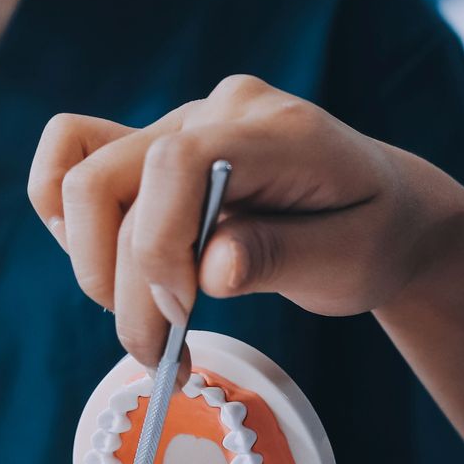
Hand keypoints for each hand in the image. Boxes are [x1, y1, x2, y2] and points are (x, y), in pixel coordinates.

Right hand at [28, 75, 463, 364]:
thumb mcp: (348, 261)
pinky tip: (120, 278)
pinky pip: (78, 166)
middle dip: (117, 280)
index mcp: (275, 129)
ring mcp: (180, 124)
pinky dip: (78, 231)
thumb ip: (279, 258)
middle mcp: (215, 112)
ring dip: (93, 267)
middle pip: (105, 178)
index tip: (182, 314)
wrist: (386, 210)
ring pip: (80, 180)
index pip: (173, 163)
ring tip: (147, 328)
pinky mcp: (156, 150)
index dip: (157, 246)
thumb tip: (210, 271)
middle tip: (160, 351)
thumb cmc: (372, 235)